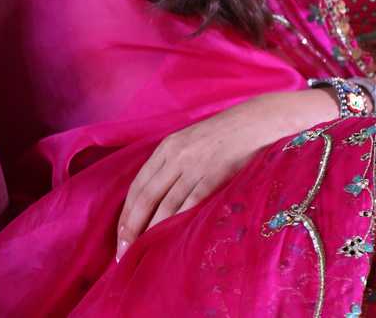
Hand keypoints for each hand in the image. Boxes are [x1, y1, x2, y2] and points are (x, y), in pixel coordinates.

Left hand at [115, 88, 335, 261]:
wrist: (255, 121)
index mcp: (167, 147)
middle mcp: (176, 156)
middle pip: (145, 198)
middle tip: (123, 254)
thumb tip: (155, 199)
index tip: (120, 237)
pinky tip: (170, 241)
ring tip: (143, 254)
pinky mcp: (214, 175)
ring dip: (151, 233)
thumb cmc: (223, 134)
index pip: (137, 186)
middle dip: (132, 229)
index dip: (126, 214)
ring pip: (165, 205)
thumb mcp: (190, 141)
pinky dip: (176, 224)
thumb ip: (172, 164)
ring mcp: (195, 166)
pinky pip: (190, 204)